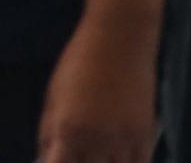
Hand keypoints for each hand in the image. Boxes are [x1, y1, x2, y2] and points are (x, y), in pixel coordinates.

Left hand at [37, 18, 157, 162]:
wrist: (119, 40)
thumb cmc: (78, 64)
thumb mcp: (53, 97)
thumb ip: (49, 134)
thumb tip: (45, 158)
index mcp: (67, 131)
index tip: (54, 162)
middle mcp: (96, 142)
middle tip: (76, 153)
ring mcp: (123, 142)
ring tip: (96, 153)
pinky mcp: (145, 137)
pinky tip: (117, 157)